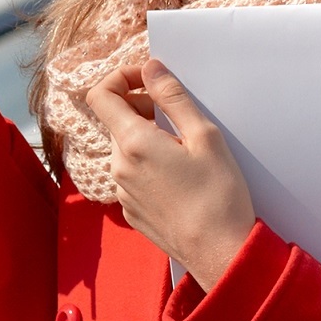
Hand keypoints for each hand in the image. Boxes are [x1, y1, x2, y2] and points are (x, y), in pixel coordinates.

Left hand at [83, 59, 256, 288]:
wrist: (219, 253)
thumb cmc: (218, 195)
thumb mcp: (203, 136)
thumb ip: (172, 97)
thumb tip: (150, 68)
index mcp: (132, 143)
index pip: (101, 95)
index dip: (121, 77)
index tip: (148, 79)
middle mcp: (118, 167)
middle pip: (115, 121)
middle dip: (140, 108)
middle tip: (176, 116)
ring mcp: (122, 192)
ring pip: (125, 150)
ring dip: (146, 138)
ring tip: (183, 150)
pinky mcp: (131, 211)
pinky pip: (132, 176)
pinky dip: (148, 165)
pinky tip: (179, 177)